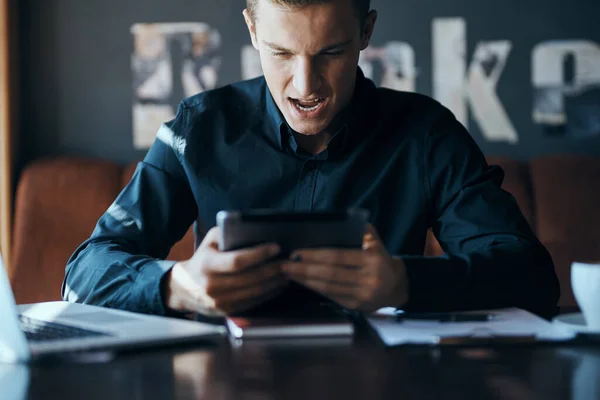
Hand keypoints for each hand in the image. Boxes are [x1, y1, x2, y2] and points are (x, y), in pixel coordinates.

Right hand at [164, 227, 287, 315]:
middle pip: (251, 278)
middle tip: (289, 260)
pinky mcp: (227, 311)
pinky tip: (278, 284)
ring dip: (275, 282)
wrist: (184, 289)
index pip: (238, 261)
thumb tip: (253, 230)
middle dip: (273, 269)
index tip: (276, 247)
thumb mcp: (210, 241)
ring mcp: (220, 302)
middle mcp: (212, 286)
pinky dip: (269, 293)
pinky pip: (253, 302)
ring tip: (288, 271)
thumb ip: (228, 233)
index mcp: (207, 265)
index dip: (259, 254)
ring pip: (255, 292)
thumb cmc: (203, 259)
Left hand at [282, 225, 408, 310]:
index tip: (297, 252)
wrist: (396, 286)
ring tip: (289, 273)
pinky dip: (315, 289)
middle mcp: (369, 279)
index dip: (315, 255)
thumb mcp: (375, 241)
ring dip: (305, 280)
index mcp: (372, 259)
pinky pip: (331, 296)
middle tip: (286, 264)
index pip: (338, 256)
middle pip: (330, 273)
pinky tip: (302, 282)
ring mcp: (362, 295)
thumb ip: (360, 231)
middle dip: (304, 268)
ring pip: (328, 287)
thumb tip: (337, 222)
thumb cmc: (380, 258)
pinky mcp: (356, 306)